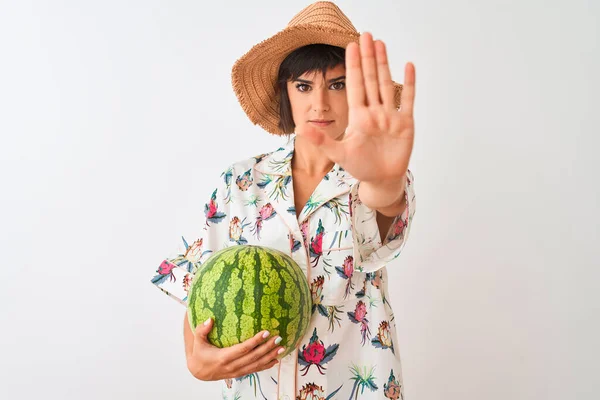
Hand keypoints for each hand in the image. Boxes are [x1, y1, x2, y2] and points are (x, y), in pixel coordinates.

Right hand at [185, 317, 284, 380]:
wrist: (199, 372)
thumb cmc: (200, 354)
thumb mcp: (198, 342)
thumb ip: (202, 330)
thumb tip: (209, 319)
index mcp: (224, 357)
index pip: (243, 349)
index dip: (255, 341)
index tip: (266, 332)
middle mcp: (232, 366)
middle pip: (253, 357)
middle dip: (267, 348)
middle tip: (278, 338)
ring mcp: (237, 371)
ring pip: (256, 365)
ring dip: (270, 357)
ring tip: (281, 348)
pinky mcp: (240, 373)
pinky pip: (255, 370)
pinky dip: (266, 365)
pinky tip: (275, 360)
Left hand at [304, 32, 415, 186]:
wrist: (381, 180)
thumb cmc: (360, 167)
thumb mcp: (338, 153)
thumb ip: (321, 140)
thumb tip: (299, 128)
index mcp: (358, 116)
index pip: (355, 85)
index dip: (354, 66)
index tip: (351, 46)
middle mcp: (374, 112)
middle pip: (371, 79)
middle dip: (368, 58)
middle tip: (366, 35)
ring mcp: (390, 116)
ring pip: (387, 84)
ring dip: (384, 64)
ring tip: (381, 44)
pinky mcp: (405, 123)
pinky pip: (408, 100)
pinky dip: (408, 84)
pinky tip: (408, 66)